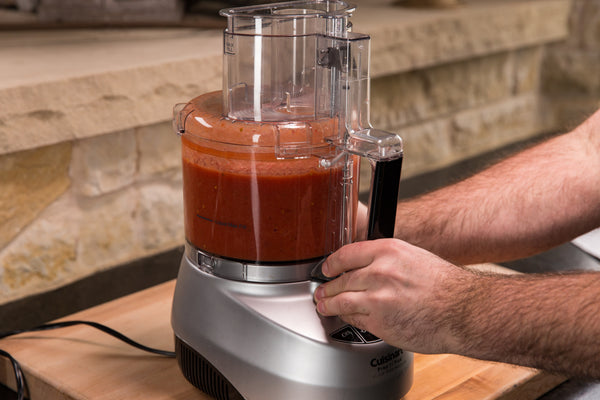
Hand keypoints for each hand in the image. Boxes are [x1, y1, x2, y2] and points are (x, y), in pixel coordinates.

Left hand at [314, 238, 472, 353]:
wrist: (463, 310)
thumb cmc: (445, 286)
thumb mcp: (413, 257)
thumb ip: (387, 260)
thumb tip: (367, 267)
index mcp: (388, 251)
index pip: (346, 254)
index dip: (332, 263)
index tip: (327, 268)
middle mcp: (379, 271)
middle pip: (340, 279)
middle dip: (327, 287)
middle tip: (322, 290)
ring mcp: (376, 297)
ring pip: (340, 300)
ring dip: (329, 304)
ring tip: (324, 305)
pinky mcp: (378, 320)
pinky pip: (354, 319)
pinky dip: (347, 318)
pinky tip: (345, 318)